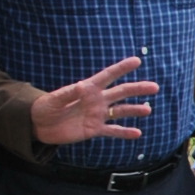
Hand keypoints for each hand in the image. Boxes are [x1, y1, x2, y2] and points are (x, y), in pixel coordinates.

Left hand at [30, 55, 154, 146]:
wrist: (40, 125)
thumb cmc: (45, 107)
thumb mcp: (54, 99)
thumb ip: (68, 94)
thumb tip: (82, 87)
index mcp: (88, 88)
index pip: (108, 76)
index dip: (122, 68)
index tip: (137, 61)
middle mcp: (96, 100)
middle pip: (121, 92)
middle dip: (137, 89)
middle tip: (154, 86)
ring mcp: (97, 115)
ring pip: (120, 111)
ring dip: (134, 110)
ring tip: (148, 110)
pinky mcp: (94, 129)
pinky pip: (112, 131)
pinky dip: (124, 132)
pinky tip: (137, 133)